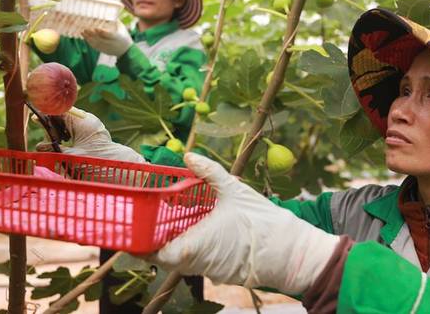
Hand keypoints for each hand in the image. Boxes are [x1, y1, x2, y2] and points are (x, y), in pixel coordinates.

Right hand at [36, 107, 143, 163]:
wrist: (117, 164)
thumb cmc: (95, 161)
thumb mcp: (71, 157)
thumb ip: (53, 150)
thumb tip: (38, 147)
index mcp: (81, 122)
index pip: (59, 112)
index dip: (46, 115)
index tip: (35, 119)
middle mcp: (87, 118)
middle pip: (64, 115)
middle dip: (53, 123)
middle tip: (44, 132)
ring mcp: (91, 121)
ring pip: (70, 119)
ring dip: (60, 127)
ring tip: (56, 139)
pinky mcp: (94, 126)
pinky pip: (77, 124)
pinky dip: (69, 131)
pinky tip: (65, 140)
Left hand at [83, 21, 132, 56]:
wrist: (126, 51)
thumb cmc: (124, 37)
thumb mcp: (122, 28)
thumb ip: (116, 20)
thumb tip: (109, 12)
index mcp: (117, 37)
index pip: (108, 34)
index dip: (102, 31)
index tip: (96, 27)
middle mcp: (111, 43)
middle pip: (100, 39)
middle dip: (92, 34)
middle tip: (85, 28)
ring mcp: (106, 47)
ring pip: (95, 43)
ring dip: (88, 38)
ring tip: (82, 32)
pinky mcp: (103, 50)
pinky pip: (95, 46)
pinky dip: (89, 42)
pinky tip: (85, 37)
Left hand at [148, 153, 339, 294]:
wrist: (293, 252)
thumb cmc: (263, 221)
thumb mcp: (234, 190)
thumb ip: (209, 171)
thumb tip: (188, 154)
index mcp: (199, 244)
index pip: (160, 253)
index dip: (144, 243)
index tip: (136, 229)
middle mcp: (201, 263)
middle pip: (167, 258)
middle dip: (157, 241)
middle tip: (150, 220)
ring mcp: (211, 272)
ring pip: (182, 262)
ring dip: (175, 244)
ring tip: (169, 223)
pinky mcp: (222, 275)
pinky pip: (198, 264)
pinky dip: (192, 250)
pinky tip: (195, 232)